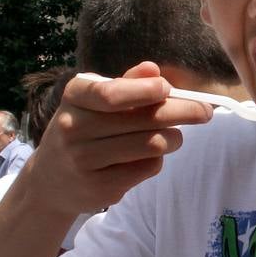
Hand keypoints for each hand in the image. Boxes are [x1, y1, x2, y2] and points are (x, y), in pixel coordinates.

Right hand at [24, 62, 211, 216]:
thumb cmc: (84, 130)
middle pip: (144, 120)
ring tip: (175, 137)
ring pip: (152, 145)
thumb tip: (153, 69)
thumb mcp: (94, 102)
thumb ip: (125, 84)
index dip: (145, 91)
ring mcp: (85, 160)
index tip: (168, 89)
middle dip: (184, 113)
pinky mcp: (100, 187)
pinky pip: (147, 168)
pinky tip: (149, 157)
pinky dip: (157, 161)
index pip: (111, 93)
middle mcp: (74, 127)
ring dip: (174, 139)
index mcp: (75, 97)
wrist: (51, 181)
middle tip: (205, 112)